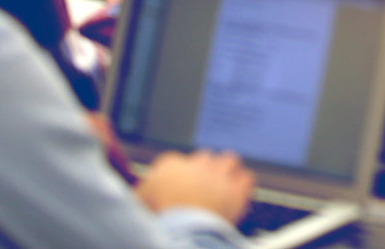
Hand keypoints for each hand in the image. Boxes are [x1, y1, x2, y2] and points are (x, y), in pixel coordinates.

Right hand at [135, 150, 254, 223]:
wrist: (182, 227)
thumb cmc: (158, 216)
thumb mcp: (138, 202)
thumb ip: (143, 192)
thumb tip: (142, 194)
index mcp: (170, 164)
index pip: (176, 161)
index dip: (178, 174)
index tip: (177, 186)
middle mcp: (197, 163)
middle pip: (204, 157)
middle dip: (204, 170)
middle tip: (201, 187)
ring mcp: (219, 174)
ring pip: (229, 160)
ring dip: (227, 170)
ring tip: (223, 184)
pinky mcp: (236, 189)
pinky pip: (246, 178)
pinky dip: (243, 184)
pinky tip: (237, 193)